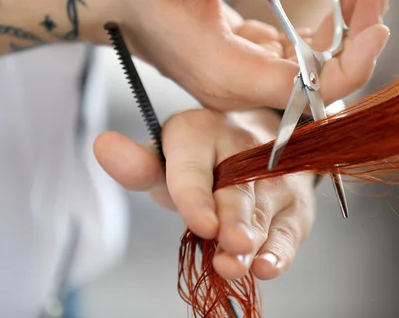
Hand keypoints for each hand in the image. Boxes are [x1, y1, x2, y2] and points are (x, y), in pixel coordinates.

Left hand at [94, 108, 315, 280]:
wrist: (254, 150)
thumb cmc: (200, 162)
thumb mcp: (165, 159)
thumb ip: (138, 164)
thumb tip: (103, 145)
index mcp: (201, 132)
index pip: (193, 165)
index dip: (195, 195)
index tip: (202, 224)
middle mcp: (243, 148)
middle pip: (236, 192)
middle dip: (233, 220)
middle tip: (229, 244)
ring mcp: (274, 176)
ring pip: (262, 215)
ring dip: (252, 241)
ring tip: (240, 263)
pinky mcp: (295, 206)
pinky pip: (288, 232)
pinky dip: (279, 251)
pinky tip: (267, 267)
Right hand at [102, 0, 388, 110]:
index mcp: (223, 75)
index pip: (301, 92)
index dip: (347, 67)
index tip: (376, 25)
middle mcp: (237, 85)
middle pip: (317, 83)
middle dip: (355, 39)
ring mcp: (244, 74)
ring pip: (313, 67)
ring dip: (346, 26)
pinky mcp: (248, 58)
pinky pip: (299, 51)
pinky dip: (325, 25)